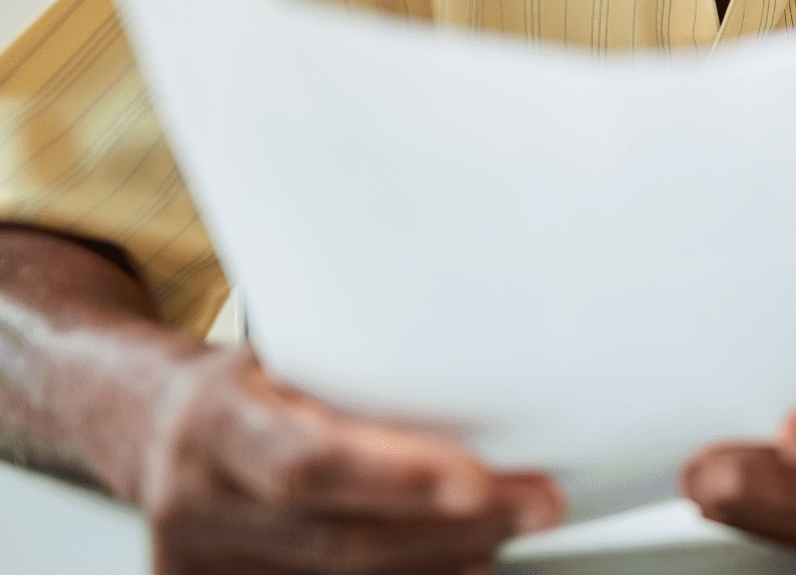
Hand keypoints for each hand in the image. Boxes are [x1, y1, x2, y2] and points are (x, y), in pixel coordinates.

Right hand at [135, 345, 563, 574]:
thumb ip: (356, 370)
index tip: (477, 479)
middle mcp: (197, 502)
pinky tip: (458, 565)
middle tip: (535, 501)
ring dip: (443, 561)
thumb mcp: (283, 352)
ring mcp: (198, 562)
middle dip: (454, 526)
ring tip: (509, 530)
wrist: (149, 427)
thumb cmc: (242, 385)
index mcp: (215, 424)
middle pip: (342, 540)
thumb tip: (483, 362)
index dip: (396, 479)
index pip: (309, 464)